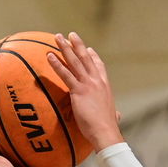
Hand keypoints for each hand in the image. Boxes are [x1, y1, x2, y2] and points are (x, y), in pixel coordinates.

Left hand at [46, 32, 122, 149]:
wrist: (105, 132)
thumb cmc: (107, 128)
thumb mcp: (113, 117)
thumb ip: (114, 114)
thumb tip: (118, 116)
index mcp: (105, 86)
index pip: (99, 67)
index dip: (93, 57)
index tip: (88, 49)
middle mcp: (97, 81)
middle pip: (86, 58)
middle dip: (77, 45)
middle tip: (70, 34)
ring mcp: (88, 84)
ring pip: (74, 62)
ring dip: (65, 48)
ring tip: (57, 37)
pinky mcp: (78, 91)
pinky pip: (65, 74)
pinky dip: (56, 64)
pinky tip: (49, 55)